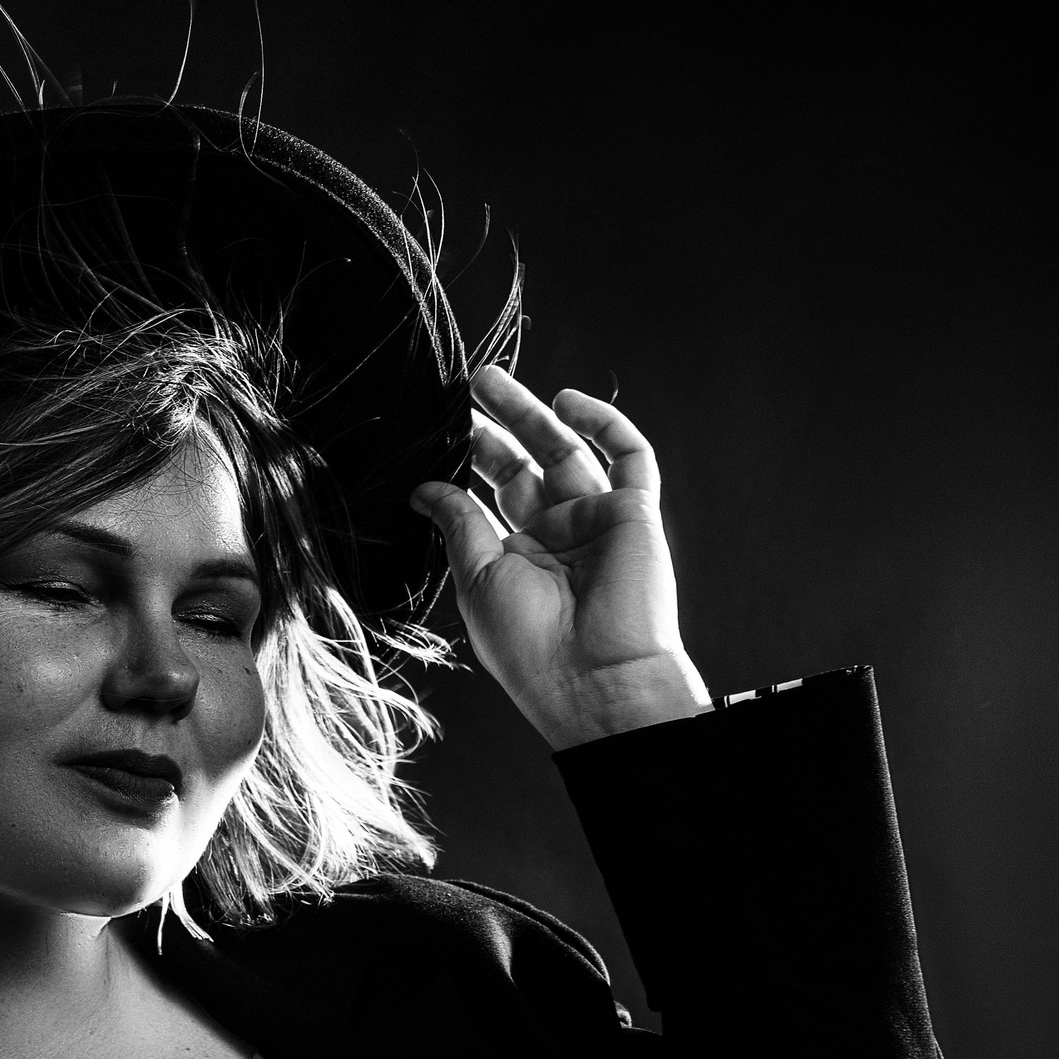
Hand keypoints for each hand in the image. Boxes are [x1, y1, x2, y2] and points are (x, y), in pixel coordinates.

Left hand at [412, 364, 710, 750]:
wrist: (595, 677)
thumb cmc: (532, 646)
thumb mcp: (478, 578)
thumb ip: (457, 525)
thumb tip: (423, 489)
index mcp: (519, 559)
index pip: (491, 495)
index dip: (468, 461)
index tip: (438, 431)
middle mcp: (559, 537)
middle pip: (526, 465)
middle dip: (497, 427)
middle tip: (465, 388)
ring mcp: (598, 522)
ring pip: (567, 450)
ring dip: (532, 413)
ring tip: (489, 381)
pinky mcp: (635, 513)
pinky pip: (628, 456)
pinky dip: (603, 423)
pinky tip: (567, 402)